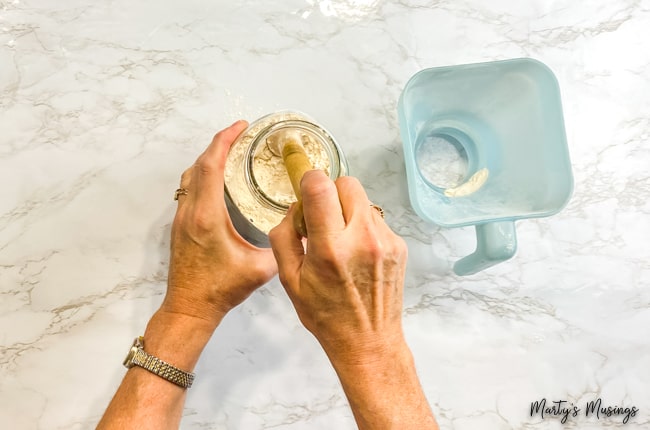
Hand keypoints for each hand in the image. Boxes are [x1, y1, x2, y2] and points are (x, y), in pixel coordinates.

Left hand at [164, 120, 277, 325]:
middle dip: (219, 144)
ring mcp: (181, 218)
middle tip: (242, 136)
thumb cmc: (222, 290)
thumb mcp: (260, 269)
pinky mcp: (180, 226)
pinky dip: (203, 175)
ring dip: (209, 159)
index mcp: (207, 215)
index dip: (225, 140)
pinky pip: (189, 189)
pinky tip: (221, 180)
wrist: (189, 308)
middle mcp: (190, 211)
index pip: (211, 165)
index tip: (242, 127)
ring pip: (190, 176)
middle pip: (199, 164)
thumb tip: (302, 228)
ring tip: (232, 153)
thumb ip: (283, 246)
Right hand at [269, 170, 407, 363]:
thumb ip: (284, 238)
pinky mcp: (399, 245)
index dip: (309, 180)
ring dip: (348, 210)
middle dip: (330, 193)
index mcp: (330, 249)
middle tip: (323, 217)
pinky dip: (363, 226)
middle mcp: (362, 239)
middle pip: (347, 183)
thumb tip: (293, 210)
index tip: (305, 191)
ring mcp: (386, 241)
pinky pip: (375, 218)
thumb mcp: (290, 281)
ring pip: (363, 200)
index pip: (321, 187)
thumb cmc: (327, 315)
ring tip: (341, 240)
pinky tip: (357, 253)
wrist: (369, 342)